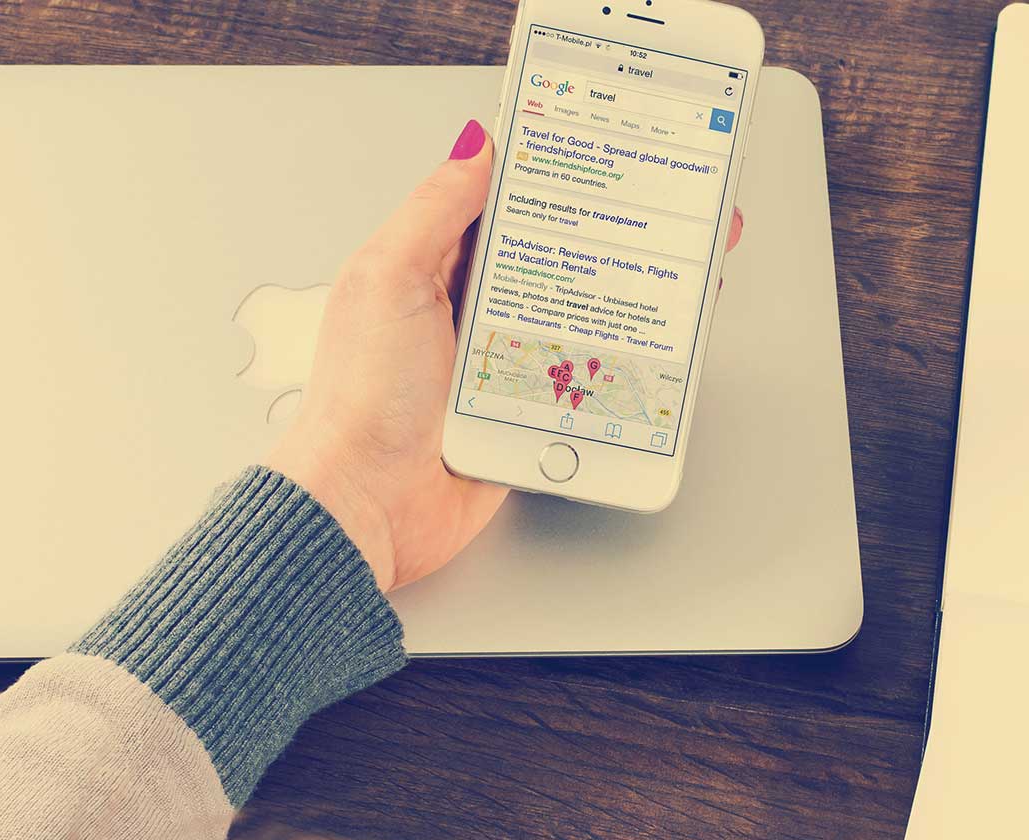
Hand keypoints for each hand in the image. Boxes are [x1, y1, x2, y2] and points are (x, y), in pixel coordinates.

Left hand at [268, 119, 743, 589]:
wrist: (368, 504)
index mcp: (432, 265)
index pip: (503, 202)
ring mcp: (501, 360)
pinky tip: (641, 349)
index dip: (551, 176)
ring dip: (618, 302)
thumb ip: (434, 209)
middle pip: (554, 257)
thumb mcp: (389, 278)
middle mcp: (470, 309)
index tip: (604, 153)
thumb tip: (477, 147)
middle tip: (660, 213)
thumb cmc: (362, 399)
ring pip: (578, 315)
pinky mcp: (525, 409)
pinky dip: (612, 366)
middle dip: (607, 236)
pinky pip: (581, 379)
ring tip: (667, 274)